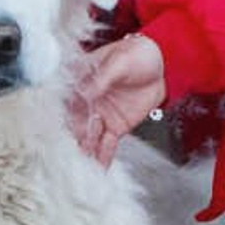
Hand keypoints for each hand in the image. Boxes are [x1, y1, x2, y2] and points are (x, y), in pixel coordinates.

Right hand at [71, 34, 165, 164]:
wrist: (161, 65)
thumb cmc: (136, 55)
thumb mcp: (119, 62)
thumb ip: (101, 78)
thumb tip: (83, 92)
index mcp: (81, 79)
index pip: (68, 98)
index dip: (63, 112)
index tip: (62, 126)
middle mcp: (85, 99)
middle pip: (75, 121)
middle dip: (73, 137)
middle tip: (71, 151)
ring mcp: (99, 115)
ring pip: (88, 135)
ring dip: (85, 150)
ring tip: (80, 166)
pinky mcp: (114, 127)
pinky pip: (106, 144)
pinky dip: (102, 157)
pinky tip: (97, 170)